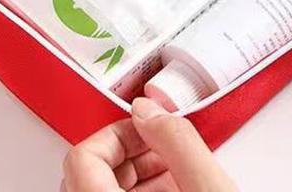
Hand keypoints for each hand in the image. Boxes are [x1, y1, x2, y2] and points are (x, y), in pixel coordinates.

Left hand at [61, 97, 237, 191]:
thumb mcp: (210, 190)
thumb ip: (179, 142)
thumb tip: (149, 108)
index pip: (81, 158)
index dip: (115, 133)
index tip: (147, 127)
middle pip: (90, 172)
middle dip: (132, 151)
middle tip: (164, 145)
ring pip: (102, 189)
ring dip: (139, 172)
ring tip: (177, 169)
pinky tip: (177, 189)